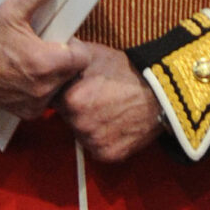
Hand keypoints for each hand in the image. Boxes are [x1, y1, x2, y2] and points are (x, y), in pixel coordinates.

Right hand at [0, 0, 86, 119]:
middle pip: (73, 72)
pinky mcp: (27, 112)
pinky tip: (27, 75)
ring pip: (61, 86)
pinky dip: (42, 88)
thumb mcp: (9, 12)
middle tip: (47, 48)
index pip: (82, 58)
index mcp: (43, 62)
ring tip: (36, 61)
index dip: (75, 47)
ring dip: (55, 75)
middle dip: (65, 59)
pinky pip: (46, 99)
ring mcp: (35, 103)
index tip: (61, 40)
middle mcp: (43, 87)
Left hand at [54, 44, 161, 162]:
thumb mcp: (93, 55)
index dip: (66, 93)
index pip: (53, 99)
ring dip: (89, 125)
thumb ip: (67, 60)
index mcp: (71, 99)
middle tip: (98, 98)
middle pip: (66, 118)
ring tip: (109, 110)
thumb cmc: (128, 72)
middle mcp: (79, 124)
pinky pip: (97, 147)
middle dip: (76, 109)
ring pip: (81, 133)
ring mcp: (93, 141)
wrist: (161, 93)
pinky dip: (104, 139)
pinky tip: (115, 124)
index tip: (79, 89)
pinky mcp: (107, 154)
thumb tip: (49, 57)